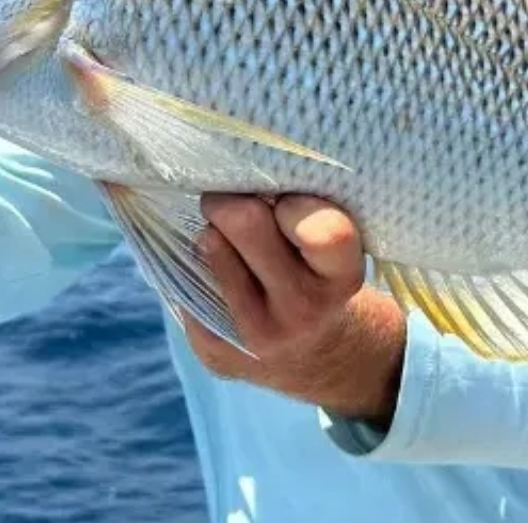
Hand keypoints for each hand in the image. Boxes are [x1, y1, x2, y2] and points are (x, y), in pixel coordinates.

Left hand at [185, 193, 407, 427]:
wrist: (317, 358)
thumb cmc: (320, 277)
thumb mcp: (336, 250)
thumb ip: (305, 214)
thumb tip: (239, 169)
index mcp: (342, 278)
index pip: (321, 228)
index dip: (294, 201)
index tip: (284, 203)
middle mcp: (302, 312)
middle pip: (245, 220)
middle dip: (232, 200)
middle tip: (231, 202)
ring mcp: (255, 336)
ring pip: (209, 244)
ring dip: (213, 232)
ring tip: (229, 244)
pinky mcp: (214, 350)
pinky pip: (185, 278)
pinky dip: (198, 267)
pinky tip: (218, 278)